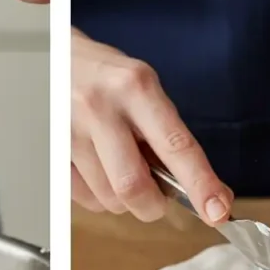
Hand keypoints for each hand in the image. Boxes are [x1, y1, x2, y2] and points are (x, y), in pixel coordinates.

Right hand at [71, 28, 233, 224]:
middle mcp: (101, 108)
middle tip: (155, 198)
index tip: (217, 210)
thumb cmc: (104, 77)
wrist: (52, 59)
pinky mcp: (52, 152)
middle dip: (151, 205)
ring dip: (122, 200)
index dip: (200, 184)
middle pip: (133, 186)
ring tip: (118, 169)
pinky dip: (98, 197)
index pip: (176, 147)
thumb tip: (199, 187)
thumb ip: (167, 135)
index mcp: (136, 88)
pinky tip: (98, 171)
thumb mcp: (142, 89)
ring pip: (107, 198)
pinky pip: (82, 198)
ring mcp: (70, 132)